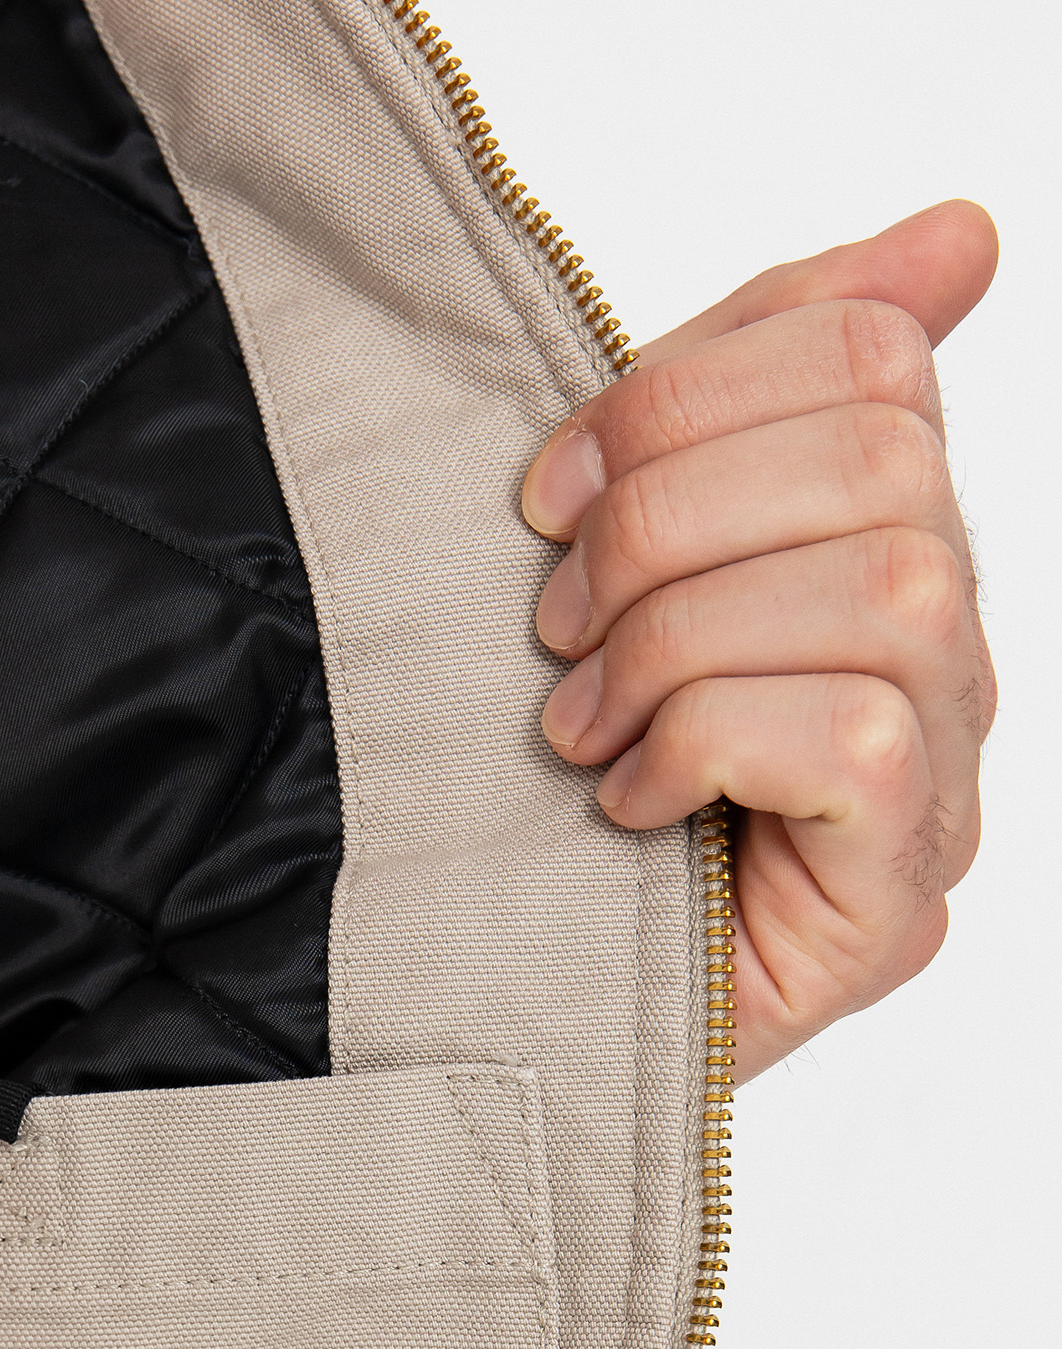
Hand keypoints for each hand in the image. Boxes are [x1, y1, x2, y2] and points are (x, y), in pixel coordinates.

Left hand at [520, 201, 998, 1082]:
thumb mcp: (626, 552)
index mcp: (880, 539)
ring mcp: (941, 787)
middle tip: (554, 627)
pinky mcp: (898, 903)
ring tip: (582, 727)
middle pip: (885, 463)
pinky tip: (632, 805)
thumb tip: (963, 233)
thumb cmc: (557, 773)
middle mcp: (942, 657)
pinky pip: (858, 741)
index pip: (868, 355)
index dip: (690, 389)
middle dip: (667, 524)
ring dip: (680, 643)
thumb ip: (747, 388)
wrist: (496, 1005)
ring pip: (885, 595)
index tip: (548, 489)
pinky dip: (710, 745)